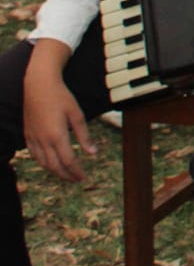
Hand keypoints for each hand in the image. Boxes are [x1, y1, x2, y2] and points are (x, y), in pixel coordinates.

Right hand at [23, 46, 93, 182]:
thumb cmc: (61, 97)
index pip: (68, 161)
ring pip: (42, 163)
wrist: (38, 85)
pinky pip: (34, 155)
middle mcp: (43, 140)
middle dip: (66, 175)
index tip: (84, 178)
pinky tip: (50, 163)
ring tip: (66, 173)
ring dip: (55, 171)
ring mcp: (33, 138)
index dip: (77, 172)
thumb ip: (84, 136)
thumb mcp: (77, 114)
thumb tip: (93, 153)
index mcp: (57, 136)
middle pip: (55, 166)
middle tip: (77, 179)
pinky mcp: (27, 135)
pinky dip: (43, 162)